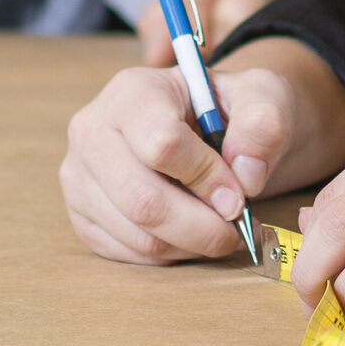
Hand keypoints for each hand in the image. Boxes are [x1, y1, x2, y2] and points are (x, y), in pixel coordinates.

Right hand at [60, 60, 297, 261]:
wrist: (204, 125)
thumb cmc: (227, 108)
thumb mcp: (260, 95)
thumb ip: (264, 124)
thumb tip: (247, 176)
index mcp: (132, 91)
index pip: (161, 144)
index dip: (207, 177)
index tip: (240, 194)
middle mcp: (92, 132)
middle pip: (143, 200)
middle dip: (201, 226)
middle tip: (236, 229)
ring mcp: (80, 178)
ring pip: (138, 235)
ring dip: (191, 244)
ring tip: (221, 228)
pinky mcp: (83, 216)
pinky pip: (129, 254)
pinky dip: (171, 254)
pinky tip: (193, 233)